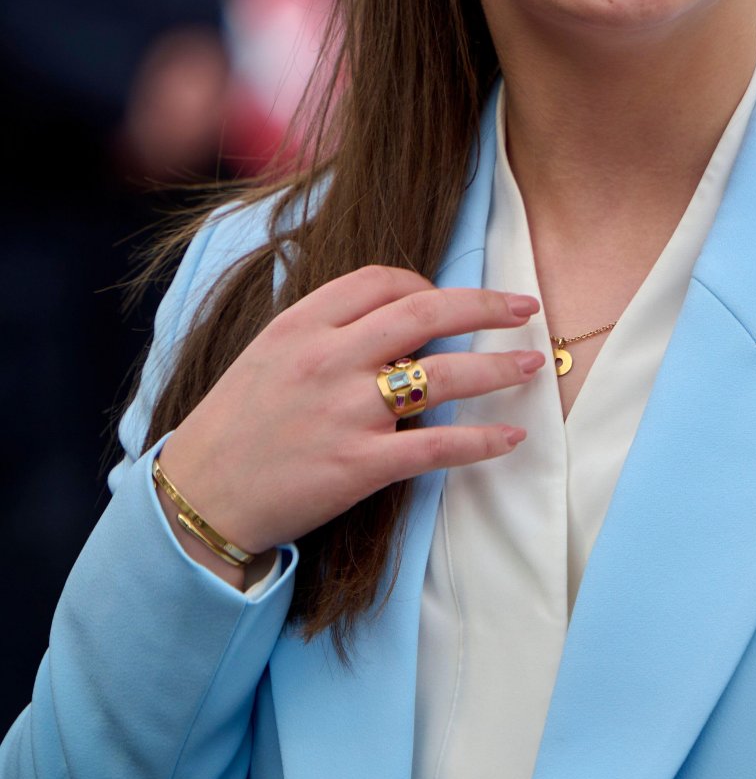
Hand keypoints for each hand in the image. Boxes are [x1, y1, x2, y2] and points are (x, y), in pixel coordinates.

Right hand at [156, 266, 542, 585]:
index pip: (381, 281)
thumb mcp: (268, 355)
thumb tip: (391, 318)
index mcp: (302, 325)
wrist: (198, 497)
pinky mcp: (359, 465)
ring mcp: (346, 412)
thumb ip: (324, 332)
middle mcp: (327, 359)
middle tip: (526, 307)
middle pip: (425, 313)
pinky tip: (510, 438)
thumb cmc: (234, 426)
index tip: (451, 298)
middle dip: (486, 306)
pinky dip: (481, 441)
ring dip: (498, 368)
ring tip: (533, 365)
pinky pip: (437, 445)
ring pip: (443, 375)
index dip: (427, 284)